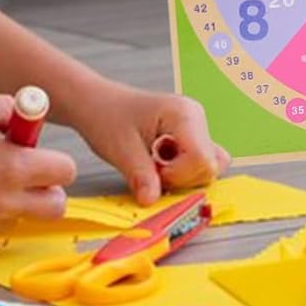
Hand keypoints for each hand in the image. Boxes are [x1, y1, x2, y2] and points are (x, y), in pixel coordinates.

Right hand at [0, 93, 77, 251]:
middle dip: (46, 192)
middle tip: (22, 177)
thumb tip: (25, 118)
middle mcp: (3, 203)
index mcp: (13, 167)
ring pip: (12, 218)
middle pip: (54, 208)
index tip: (40, 158)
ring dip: (4, 202)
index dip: (54, 162)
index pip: (65, 172)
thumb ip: (8, 110)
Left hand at [75, 81, 230, 204]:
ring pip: (205, 170)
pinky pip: (197, 167)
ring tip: (152, 164)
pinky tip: (157, 165)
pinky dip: (179, 175)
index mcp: (184, 114)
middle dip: (180, 178)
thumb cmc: (106, 115)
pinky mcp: (190, 141)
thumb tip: (151, 201)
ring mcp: (195, 130)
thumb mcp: (120, 149)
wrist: (96, 104)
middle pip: (208, 167)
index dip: (179, 175)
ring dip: (180, 178)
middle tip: (150, 167)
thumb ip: (140, 176)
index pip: (202, 159)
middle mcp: (196, 120)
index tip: (153, 170)